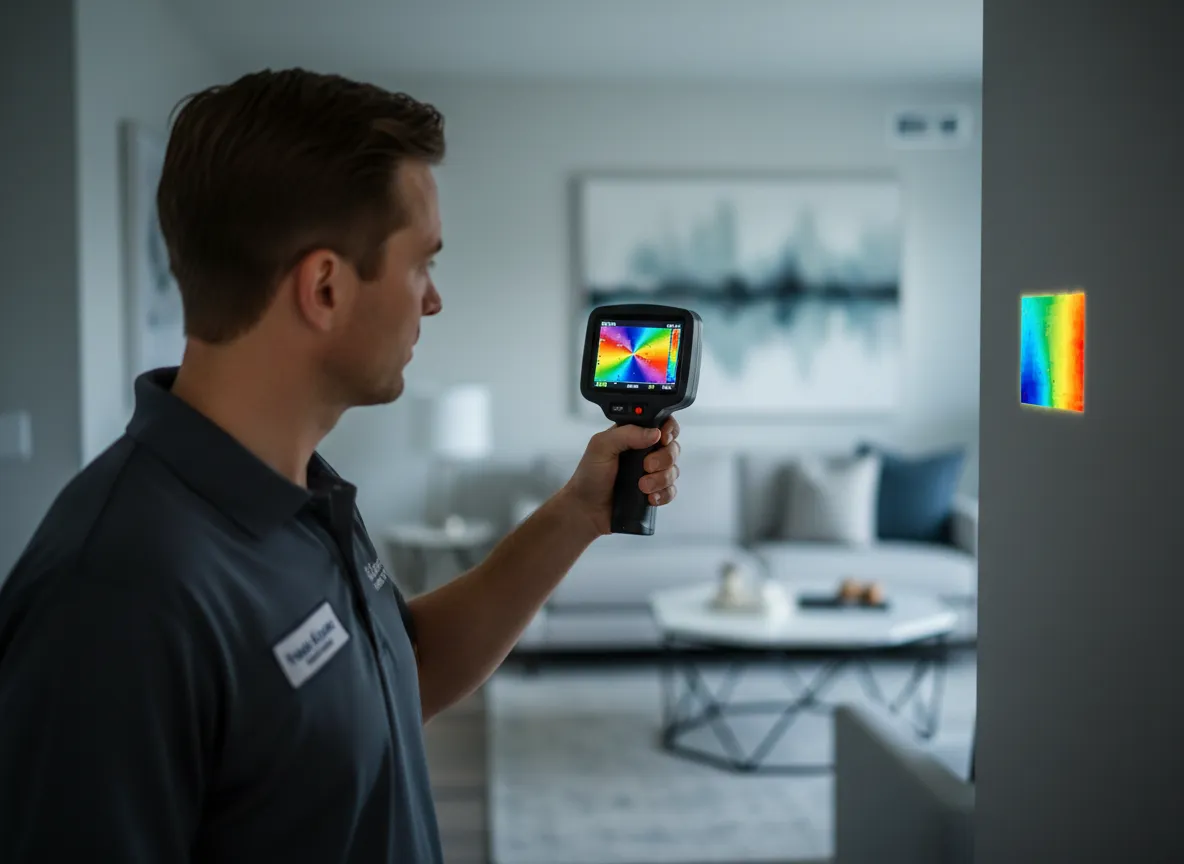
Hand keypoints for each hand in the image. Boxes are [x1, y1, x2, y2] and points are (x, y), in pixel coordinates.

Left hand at [560, 417, 681, 536]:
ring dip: (661, 478)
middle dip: (664, 458)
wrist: (586, 510)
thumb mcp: (601, 446)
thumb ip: (626, 434)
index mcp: (633, 435)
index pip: (661, 424)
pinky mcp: (653, 493)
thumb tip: (654, 433)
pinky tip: (649, 497)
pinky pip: (670, 491)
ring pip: (674, 470)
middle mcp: (645, 452)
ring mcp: (651, 473)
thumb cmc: (589, 476)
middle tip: (646, 466)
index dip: (668, 430)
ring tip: (642, 486)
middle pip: (673, 447)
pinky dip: (663, 494)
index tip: (662, 438)